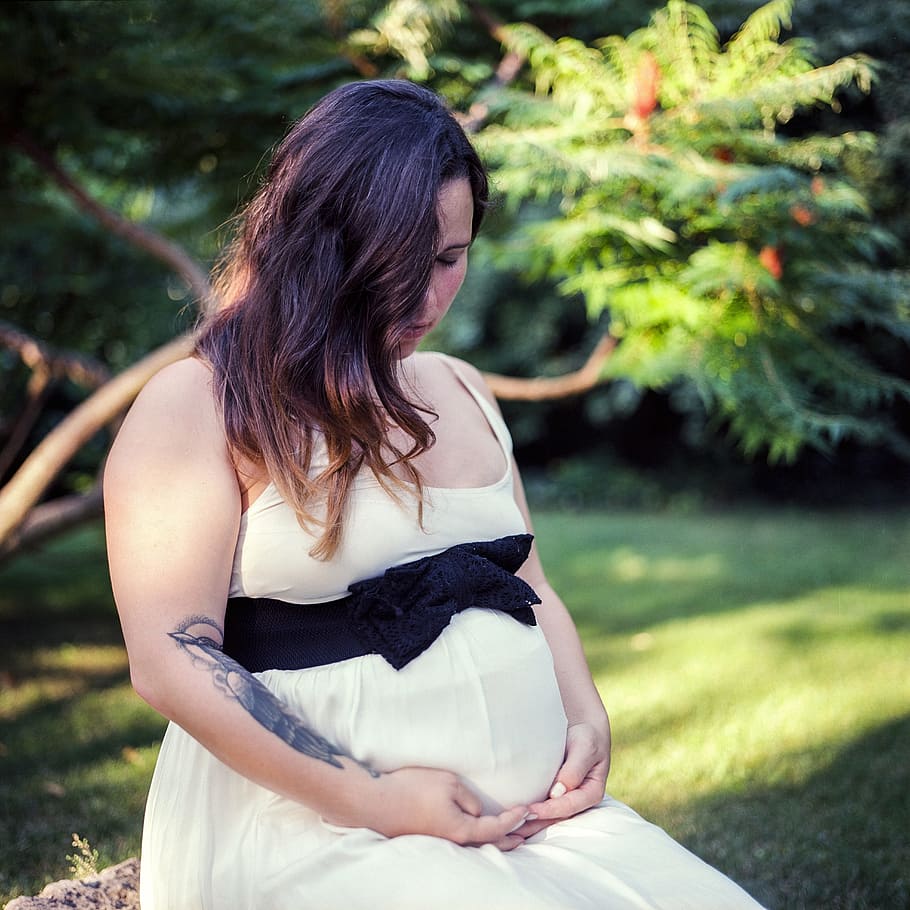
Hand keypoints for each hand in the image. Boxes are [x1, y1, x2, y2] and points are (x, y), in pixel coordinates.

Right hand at [329, 765, 532, 850]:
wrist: (375, 802)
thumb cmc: (412, 789)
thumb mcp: (448, 783)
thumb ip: (469, 798)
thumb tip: (477, 810)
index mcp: (461, 829)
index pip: (495, 827)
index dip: (514, 819)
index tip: (527, 809)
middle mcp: (453, 841)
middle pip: (490, 845)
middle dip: (512, 838)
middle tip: (530, 832)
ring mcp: (440, 842)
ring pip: (476, 845)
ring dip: (497, 841)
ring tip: (514, 839)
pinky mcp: (430, 837)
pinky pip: (462, 841)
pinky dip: (479, 838)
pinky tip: (480, 834)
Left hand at [510, 722, 609, 839]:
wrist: (583, 729)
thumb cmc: (586, 736)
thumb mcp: (585, 747)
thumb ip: (574, 769)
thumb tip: (558, 792)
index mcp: (591, 793)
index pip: (568, 807)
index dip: (549, 811)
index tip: (529, 811)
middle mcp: (579, 801)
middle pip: (556, 818)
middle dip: (535, 823)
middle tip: (512, 825)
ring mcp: (566, 800)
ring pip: (547, 818)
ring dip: (529, 823)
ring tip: (508, 827)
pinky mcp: (554, 795)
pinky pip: (542, 806)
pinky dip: (528, 813)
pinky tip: (512, 816)